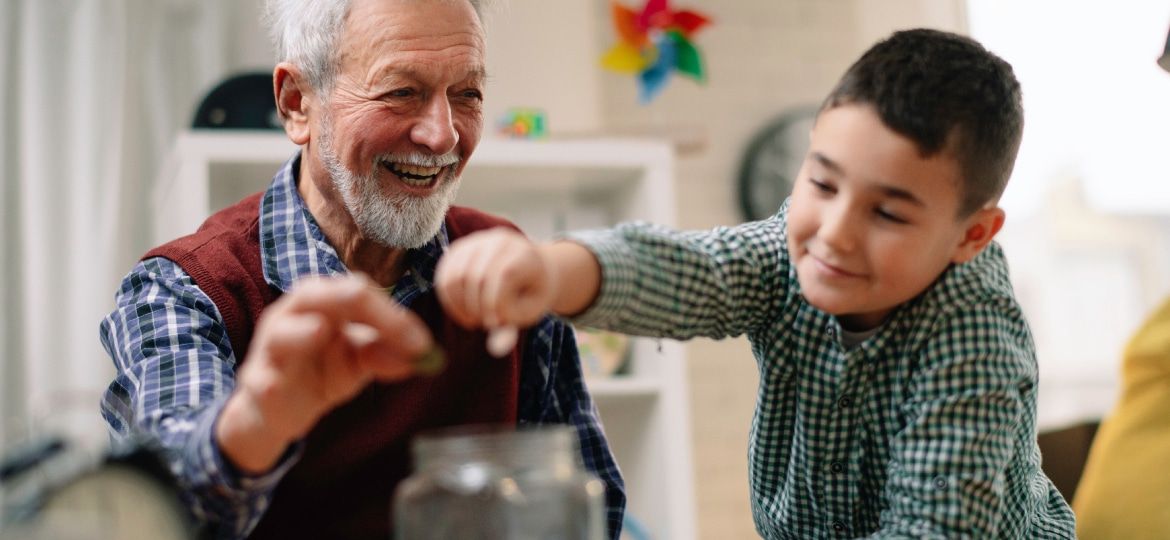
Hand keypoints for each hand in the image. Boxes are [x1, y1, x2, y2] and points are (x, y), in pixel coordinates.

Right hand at [216, 274, 433, 472]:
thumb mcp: (361, 360)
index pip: (357, 293)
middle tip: (387, 324)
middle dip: (352, 303)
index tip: (421, 344)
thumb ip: (387, 353)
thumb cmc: (324, 370)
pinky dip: (269, 383)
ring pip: (280, 333)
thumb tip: (422, 354)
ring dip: (299, 333)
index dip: (391, 315)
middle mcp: (293, 315)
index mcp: (323, 301)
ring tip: (319, 331)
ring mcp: (271, 348)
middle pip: (315, 295)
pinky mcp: (257, 382)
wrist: (280, 409)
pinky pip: (261, 380)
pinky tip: (276, 388)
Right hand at [434, 228, 556, 331]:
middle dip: (476, 308)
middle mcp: (498, 241)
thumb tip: (496, 349)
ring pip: (454, 277)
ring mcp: (476, 242)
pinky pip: (443, 276)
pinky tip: (462, 311)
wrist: (530, 268)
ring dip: (459, 306)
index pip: (503, 276)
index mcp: (523, 253)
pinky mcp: (458, 250)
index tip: (498, 324)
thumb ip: (514, 326)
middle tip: (483, 324)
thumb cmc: (531, 293)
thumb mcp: (531, 311)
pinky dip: (448, 299)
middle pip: (475, 277)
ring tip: (473, 320)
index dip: (495, 305)